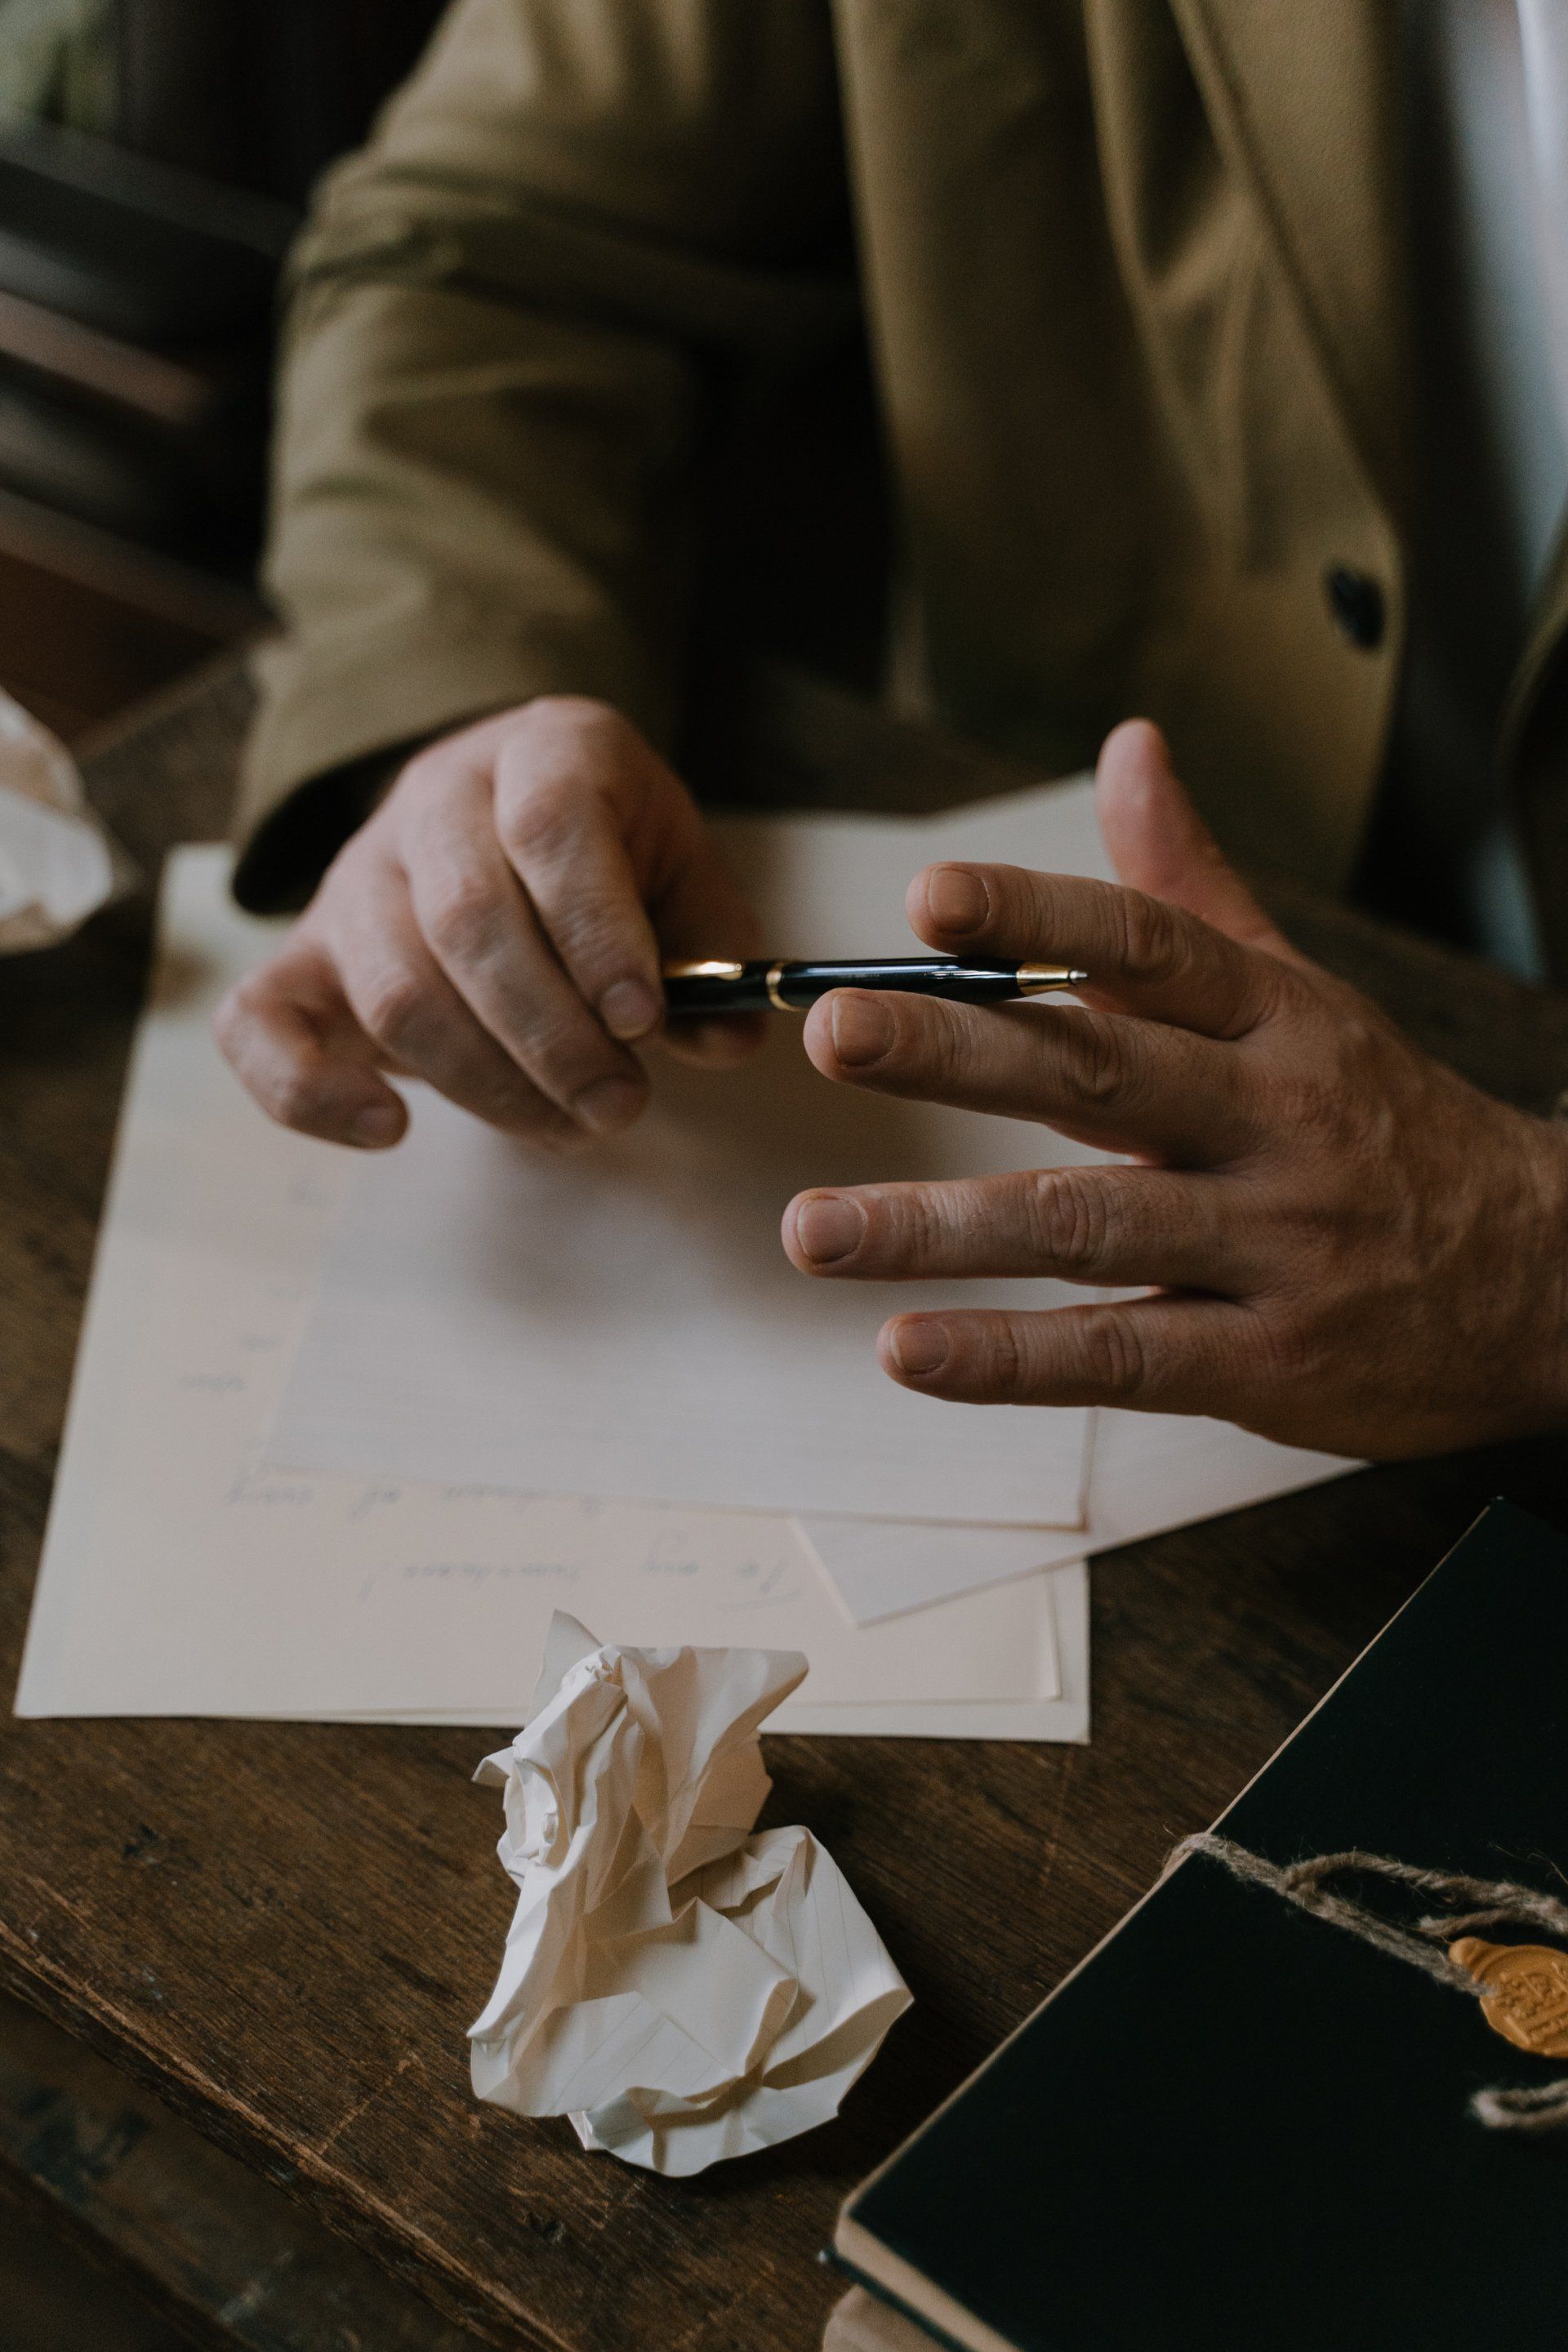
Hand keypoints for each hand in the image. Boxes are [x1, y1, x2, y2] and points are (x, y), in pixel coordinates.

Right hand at [216, 699, 761, 1147]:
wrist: (501, 818)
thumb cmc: (608, 859)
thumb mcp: (680, 874)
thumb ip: (713, 950)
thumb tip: (727, 1038)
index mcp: (541, 750)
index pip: (550, 824)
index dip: (596, 931)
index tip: (644, 1022)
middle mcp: (433, 799)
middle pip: (469, 919)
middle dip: (553, 1035)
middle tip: (621, 1108)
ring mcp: (354, 876)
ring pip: (396, 986)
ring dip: (486, 1080)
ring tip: (570, 1126)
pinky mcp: (300, 954)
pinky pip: (259, 1023)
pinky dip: (310, 1092)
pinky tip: (391, 1130)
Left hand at [781, 722, 1567, 1456]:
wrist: (1546, 1282)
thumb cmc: (1385, 1125)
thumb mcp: (1301, 994)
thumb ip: (1192, 886)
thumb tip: (1128, 748)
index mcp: (1275, 1017)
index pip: (1148, 948)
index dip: (1038, 918)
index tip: (927, 898)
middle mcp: (1273, 1119)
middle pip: (1102, 1073)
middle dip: (959, 1050)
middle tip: (832, 1033)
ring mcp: (1273, 1245)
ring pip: (1091, 1225)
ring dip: (943, 1228)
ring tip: (813, 1231)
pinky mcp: (1267, 1361)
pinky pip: (1123, 1355)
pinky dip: (1010, 1359)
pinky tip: (907, 1351)